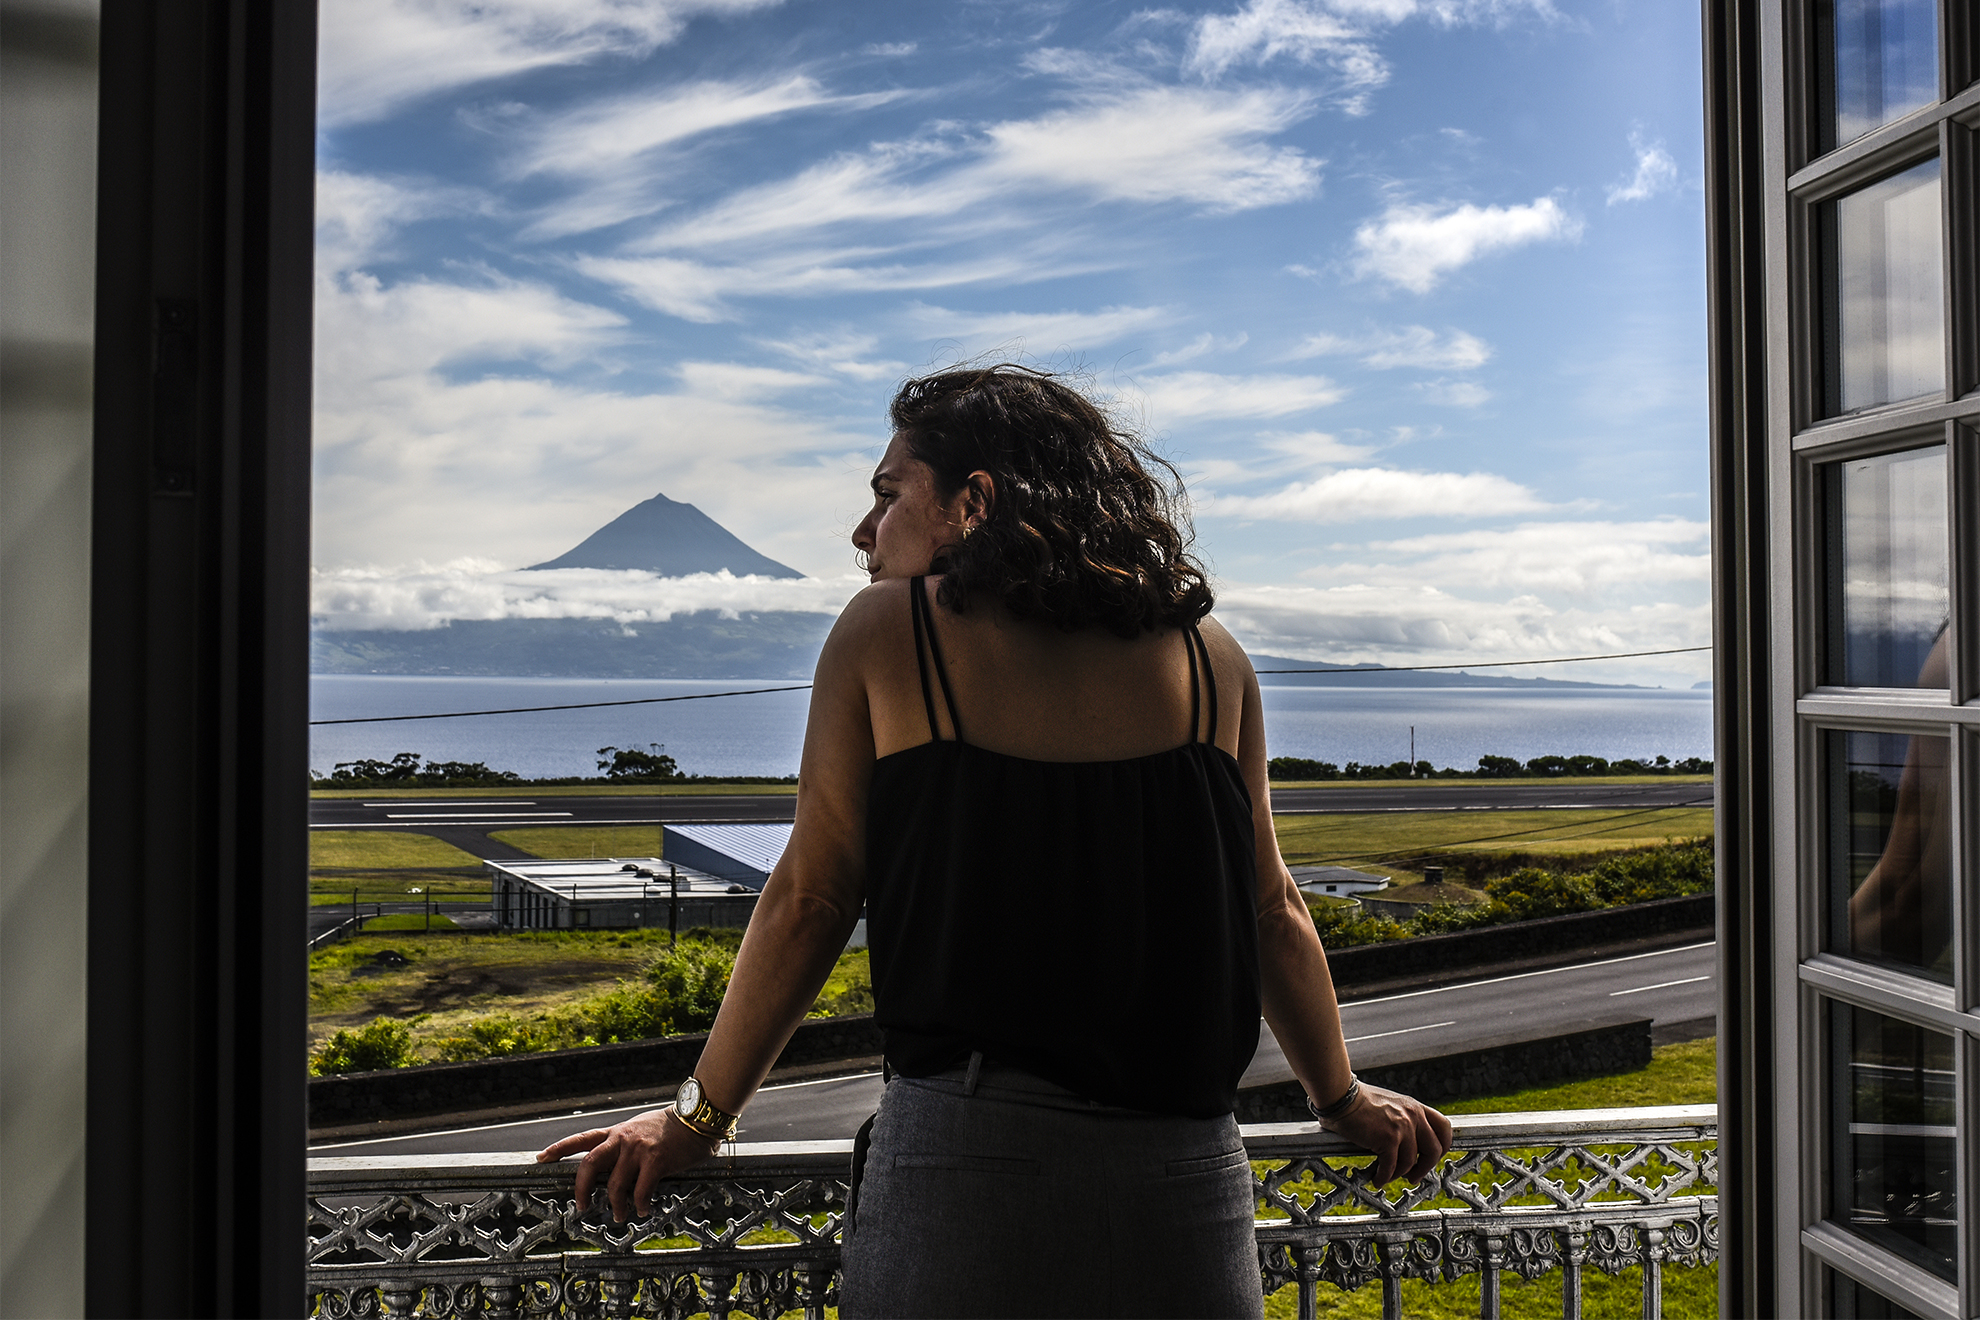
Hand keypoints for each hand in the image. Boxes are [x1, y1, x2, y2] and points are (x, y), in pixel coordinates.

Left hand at [536, 1108, 721, 1221]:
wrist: (696, 1119)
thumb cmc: (671, 1127)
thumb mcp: (640, 1129)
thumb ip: (624, 1146)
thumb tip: (613, 1170)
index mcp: (617, 1132)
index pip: (581, 1139)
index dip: (559, 1148)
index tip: (541, 1158)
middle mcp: (623, 1140)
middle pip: (589, 1165)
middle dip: (580, 1189)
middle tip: (581, 1206)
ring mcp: (638, 1150)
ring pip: (614, 1185)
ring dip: (615, 1206)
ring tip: (619, 1215)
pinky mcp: (656, 1161)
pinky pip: (641, 1191)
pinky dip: (640, 1205)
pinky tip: (643, 1210)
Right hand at [1323, 1082, 1453, 1184]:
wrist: (1342, 1096)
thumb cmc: (1358, 1099)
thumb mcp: (1390, 1103)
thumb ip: (1403, 1118)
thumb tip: (1407, 1143)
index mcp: (1415, 1107)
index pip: (1443, 1127)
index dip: (1442, 1147)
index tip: (1433, 1158)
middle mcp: (1413, 1116)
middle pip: (1434, 1150)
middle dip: (1424, 1168)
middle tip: (1414, 1177)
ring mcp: (1402, 1127)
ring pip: (1410, 1162)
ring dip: (1397, 1174)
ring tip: (1386, 1176)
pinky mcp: (1388, 1139)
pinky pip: (1391, 1166)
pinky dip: (1383, 1176)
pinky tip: (1376, 1178)